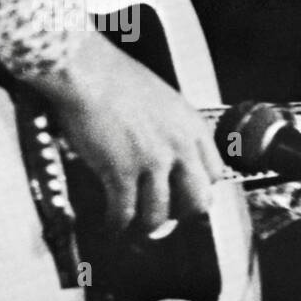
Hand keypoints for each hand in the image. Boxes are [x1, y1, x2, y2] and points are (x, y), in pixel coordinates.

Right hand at [31, 31, 223, 233]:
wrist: (86, 71)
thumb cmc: (115, 77)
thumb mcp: (162, 99)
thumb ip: (172, 128)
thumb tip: (164, 152)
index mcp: (192, 126)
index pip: (214, 173)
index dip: (198, 189)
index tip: (184, 195)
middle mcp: (179, 146)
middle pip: (197, 201)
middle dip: (181, 215)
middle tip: (165, 218)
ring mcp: (152, 161)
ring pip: (159, 214)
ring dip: (146, 226)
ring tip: (135, 228)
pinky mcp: (121, 172)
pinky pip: (125, 212)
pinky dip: (117, 224)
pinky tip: (111, 225)